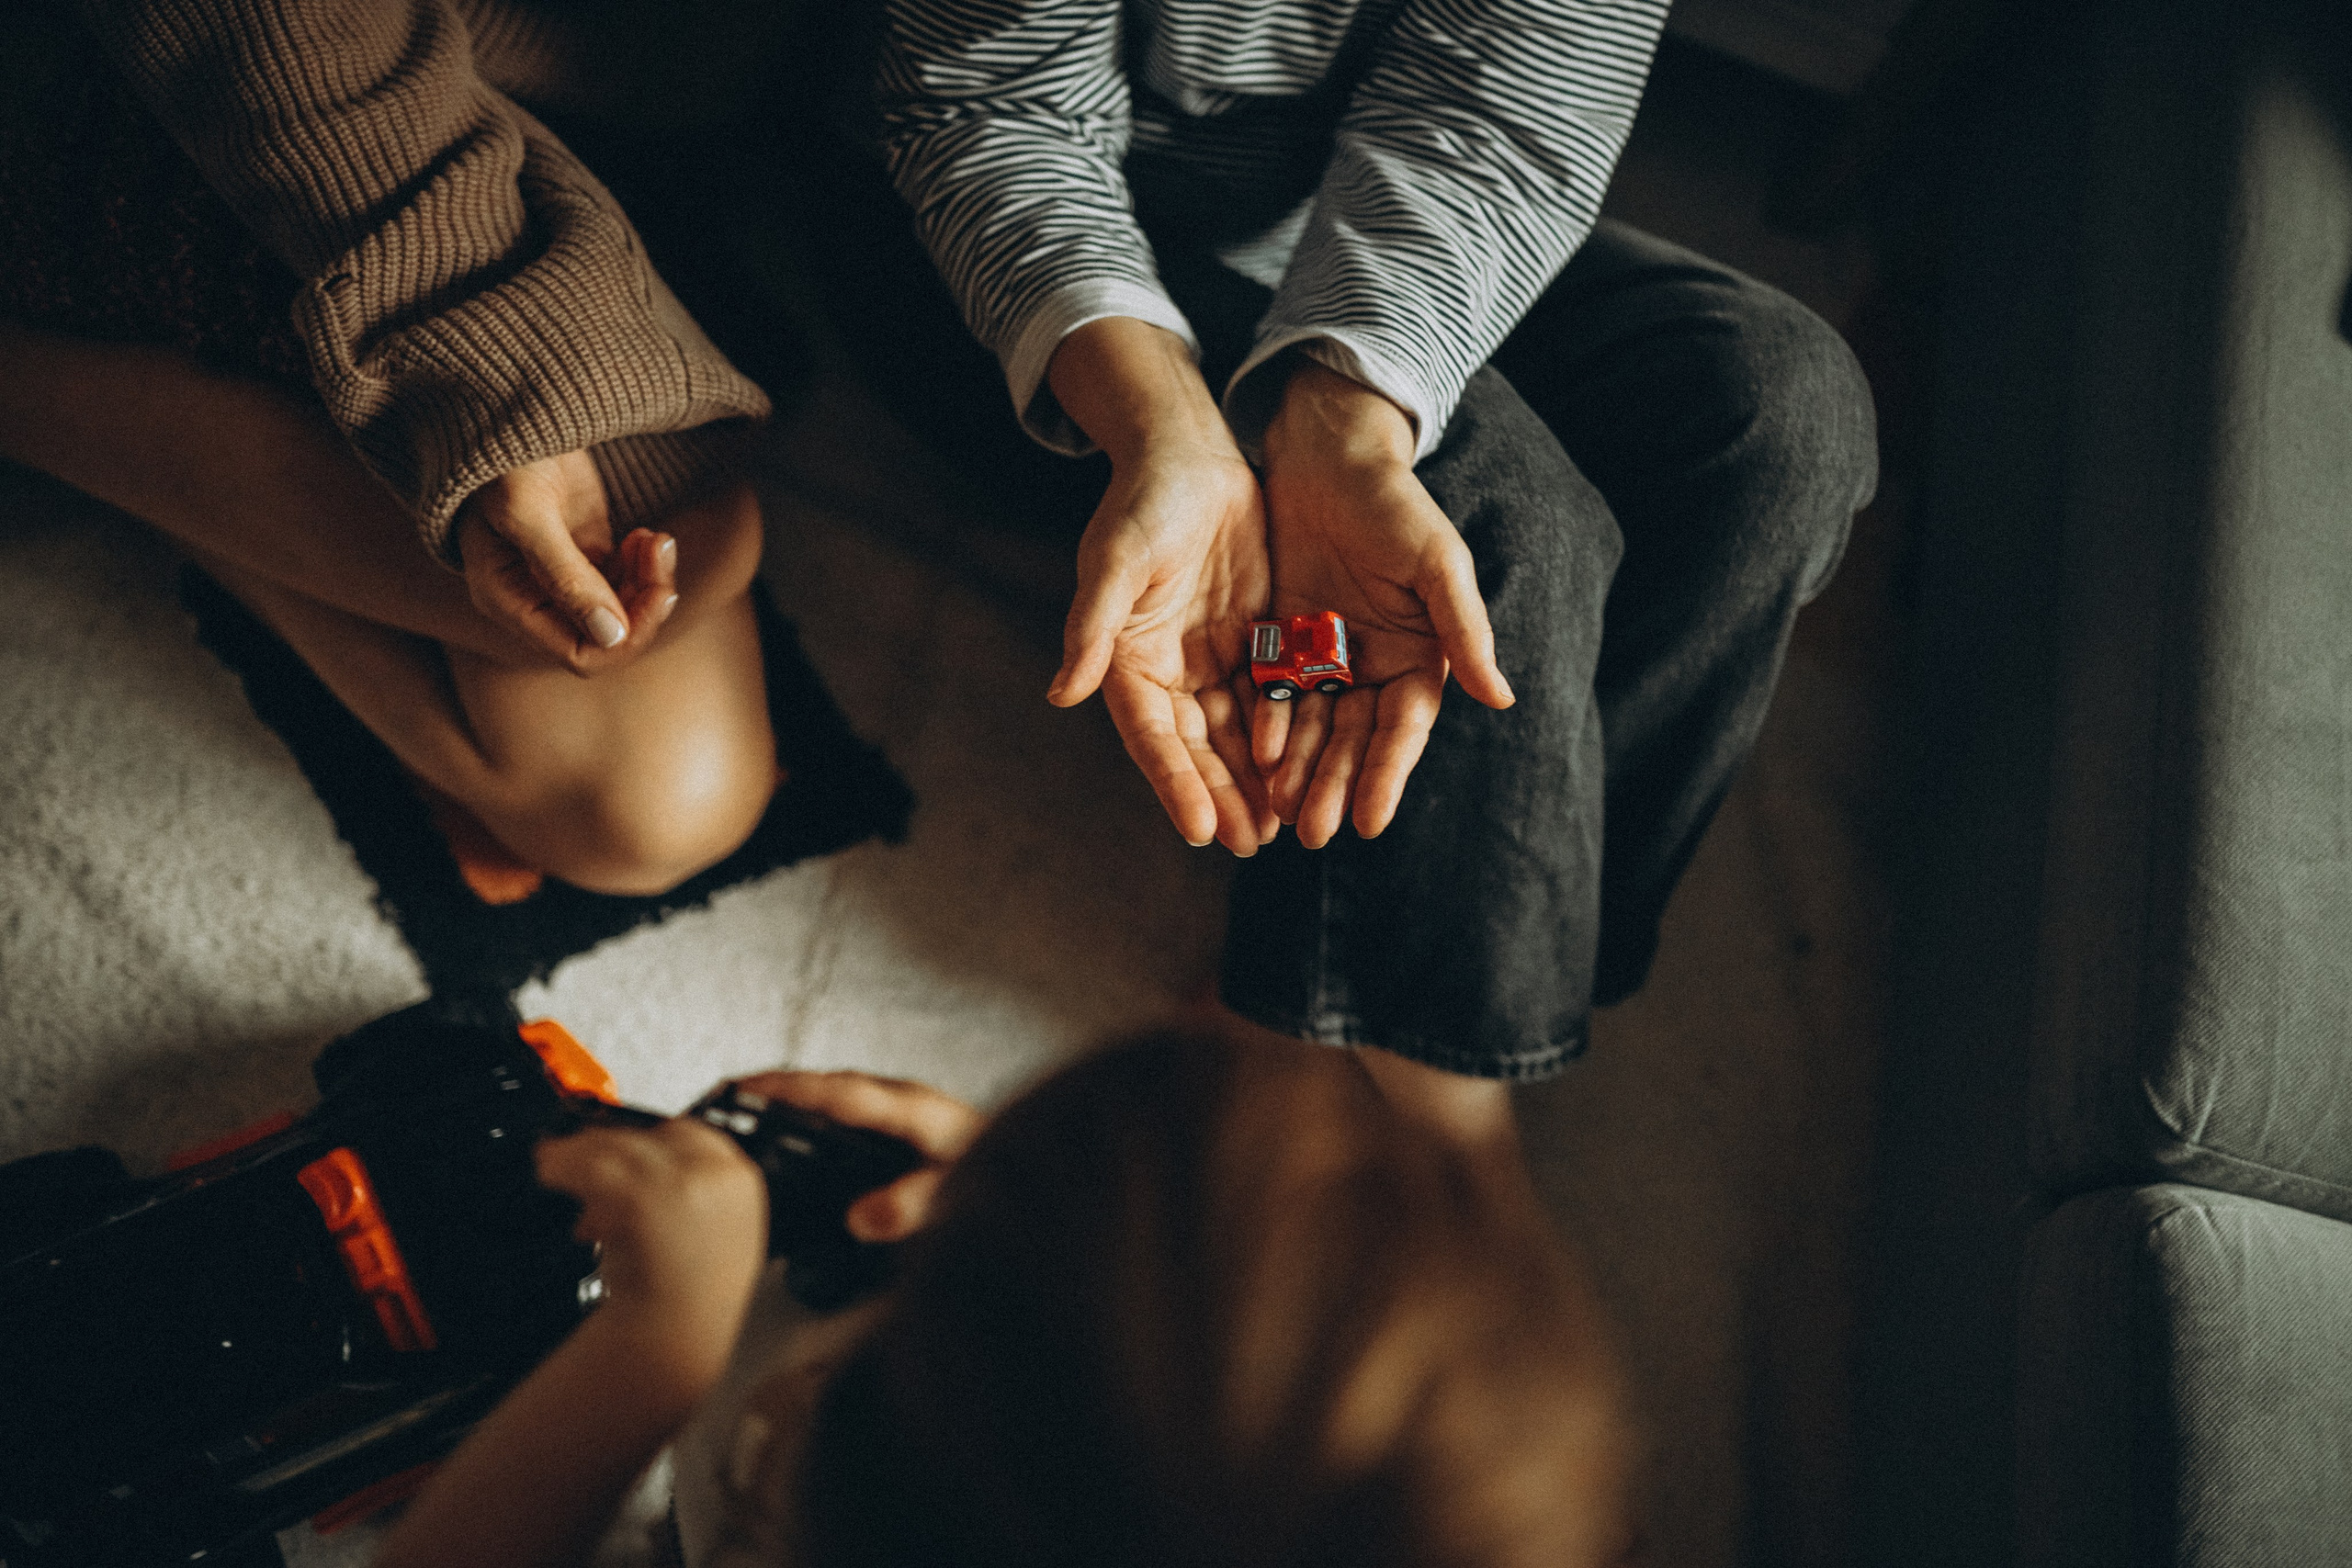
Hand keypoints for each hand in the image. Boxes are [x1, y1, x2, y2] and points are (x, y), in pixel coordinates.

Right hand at [456, 449, 680, 674]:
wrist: (506, 415)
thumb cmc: (499, 464)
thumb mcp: (528, 515)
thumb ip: (567, 576)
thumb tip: (612, 635)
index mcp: (509, 601)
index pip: (579, 654)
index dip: (625, 636)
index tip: (656, 593)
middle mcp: (536, 599)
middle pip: (610, 636)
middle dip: (645, 603)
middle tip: (661, 553)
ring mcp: (564, 577)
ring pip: (625, 609)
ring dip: (650, 581)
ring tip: (656, 539)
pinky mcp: (587, 552)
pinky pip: (628, 582)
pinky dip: (646, 566)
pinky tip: (648, 536)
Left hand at [534, 1118, 765, 1386]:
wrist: (676, 1342)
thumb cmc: (686, 1300)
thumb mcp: (712, 1233)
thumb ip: (689, 1191)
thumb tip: (636, 1160)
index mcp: (742, 1180)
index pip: (692, 1135)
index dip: (648, 1139)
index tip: (617, 1144)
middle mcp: (720, 1175)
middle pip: (652, 1136)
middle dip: (609, 1144)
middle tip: (572, 1154)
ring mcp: (685, 1183)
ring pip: (619, 1146)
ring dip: (578, 1153)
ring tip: (551, 1164)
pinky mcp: (645, 1197)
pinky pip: (594, 1167)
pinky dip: (564, 1167)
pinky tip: (548, 1174)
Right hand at [732, 1070, 984, 1242]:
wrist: (1033, 1170)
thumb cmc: (993, 1178)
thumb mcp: (956, 1197)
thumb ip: (911, 1205)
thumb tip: (859, 1217)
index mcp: (914, 1110)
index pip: (842, 1092)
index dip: (793, 1089)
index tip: (747, 1089)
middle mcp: (902, 1099)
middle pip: (828, 1085)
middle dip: (777, 1087)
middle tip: (723, 1097)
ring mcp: (898, 1107)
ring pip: (834, 1094)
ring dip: (791, 1098)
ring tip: (741, 1109)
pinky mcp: (896, 1122)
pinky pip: (843, 1110)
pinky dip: (810, 1113)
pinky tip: (790, 1131)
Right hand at [1045, 319, 1275, 854]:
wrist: (1189, 454)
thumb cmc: (1142, 503)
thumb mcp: (1116, 561)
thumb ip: (1091, 628)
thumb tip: (1060, 694)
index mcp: (1128, 661)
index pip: (1152, 737)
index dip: (1175, 784)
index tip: (1202, 831)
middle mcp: (1167, 671)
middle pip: (1195, 748)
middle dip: (1222, 797)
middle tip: (1251, 844)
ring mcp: (1210, 659)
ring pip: (1236, 733)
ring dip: (1255, 780)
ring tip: (1282, 827)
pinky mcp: (1252, 641)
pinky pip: (1271, 699)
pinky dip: (1286, 737)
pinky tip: (1310, 771)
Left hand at [1254, 361, 1513, 846]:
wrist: (1326, 452)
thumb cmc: (1392, 503)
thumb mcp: (1435, 562)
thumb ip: (1465, 628)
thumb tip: (1502, 698)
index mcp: (1421, 655)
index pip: (1403, 730)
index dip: (1387, 776)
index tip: (1370, 823)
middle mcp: (1375, 665)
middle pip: (1353, 740)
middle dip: (1335, 786)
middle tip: (1312, 833)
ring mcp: (1327, 657)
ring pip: (1313, 728)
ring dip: (1299, 771)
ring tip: (1280, 814)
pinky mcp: (1283, 640)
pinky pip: (1274, 695)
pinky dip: (1267, 727)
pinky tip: (1253, 759)